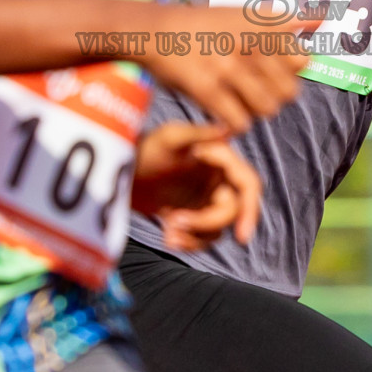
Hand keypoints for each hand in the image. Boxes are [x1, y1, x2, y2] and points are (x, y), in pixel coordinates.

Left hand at [132, 121, 262, 249]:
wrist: (120, 171)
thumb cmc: (144, 148)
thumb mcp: (169, 137)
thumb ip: (199, 132)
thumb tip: (231, 129)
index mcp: (220, 158)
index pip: (248, 185)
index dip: (251, 209)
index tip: (242, 236)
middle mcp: (219, 179)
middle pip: (233, 211)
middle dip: (206, 222)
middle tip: (176, 223)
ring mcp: (206, 200)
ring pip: (218, 229)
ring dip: (196, 236)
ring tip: (168, 233)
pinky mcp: (192, 216)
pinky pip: (202, 238)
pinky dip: (188, 242)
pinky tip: (168, 238)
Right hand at [140, 6, 316, 133]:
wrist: (159, 29)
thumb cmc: (206, 23)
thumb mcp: (245, 13)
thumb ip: (284, 20)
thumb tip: (321, 18)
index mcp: (260, 26)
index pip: (302, 60)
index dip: (293, 70)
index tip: (277, 69)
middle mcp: (248, 46)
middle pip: (289, 91)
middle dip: (279, 95)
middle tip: (260, 90)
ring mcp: (227, 69)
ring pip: (268, 109)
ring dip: (259, 110)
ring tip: (244, 101)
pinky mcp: (206, 89)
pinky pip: (239, 122)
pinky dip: (237, 122)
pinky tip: (227, 112)